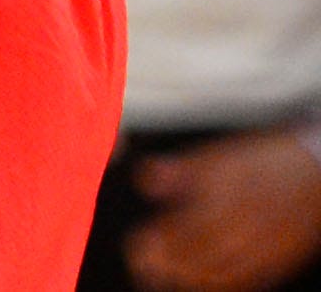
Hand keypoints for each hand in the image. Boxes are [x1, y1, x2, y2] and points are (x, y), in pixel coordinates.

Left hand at [129, 131, 320, 291]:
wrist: (314, 173)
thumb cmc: (264, 162)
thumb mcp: (214, 157)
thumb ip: (176, 171)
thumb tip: (144, 182)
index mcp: (220, 207)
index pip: (176, 237)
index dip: (150, 247)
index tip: (134, 246)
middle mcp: (240, 236)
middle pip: (193, 264)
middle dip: (163, 267)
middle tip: (142, 264)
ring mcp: (259, 254)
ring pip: (216, 279)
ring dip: (186, 280)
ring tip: (164, 276)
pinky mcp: (275, 265)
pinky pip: (242, 283)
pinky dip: (217, 285)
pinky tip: (203, 280)